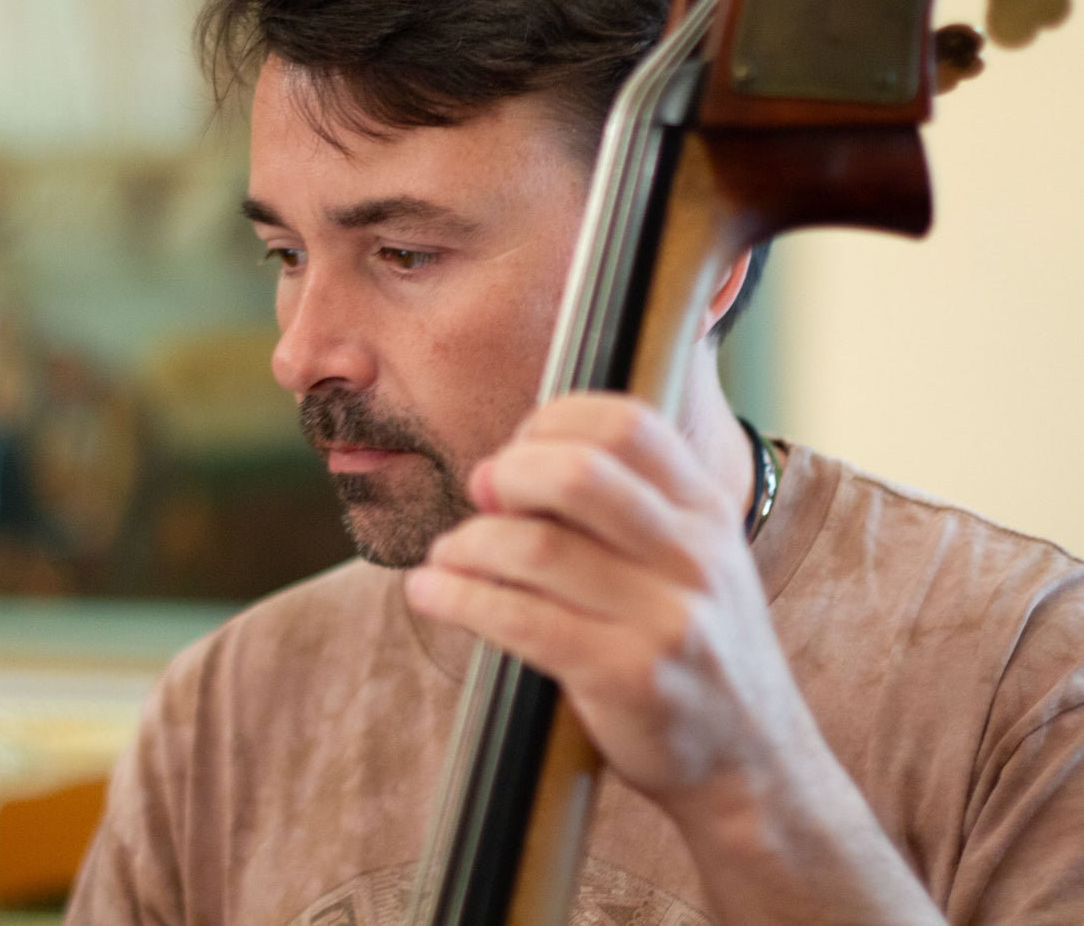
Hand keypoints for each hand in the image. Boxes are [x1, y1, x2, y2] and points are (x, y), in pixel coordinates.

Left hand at [404, 392, 944, 922]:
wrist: (755, 764)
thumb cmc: (695, 648)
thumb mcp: (692, 559)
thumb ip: (622, 509)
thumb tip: (495, 469)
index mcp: (708, 511)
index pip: (626, 423)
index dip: (553, 421)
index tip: (518, 449)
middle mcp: (694, 555)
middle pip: (577, 472)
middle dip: (508, 473)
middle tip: (480, 495)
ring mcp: (667, 618)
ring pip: (536, 546)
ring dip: (467, 542)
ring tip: (446, 554)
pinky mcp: (629, 678)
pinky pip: (519, 620)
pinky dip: (457, 597)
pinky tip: (431, 593)